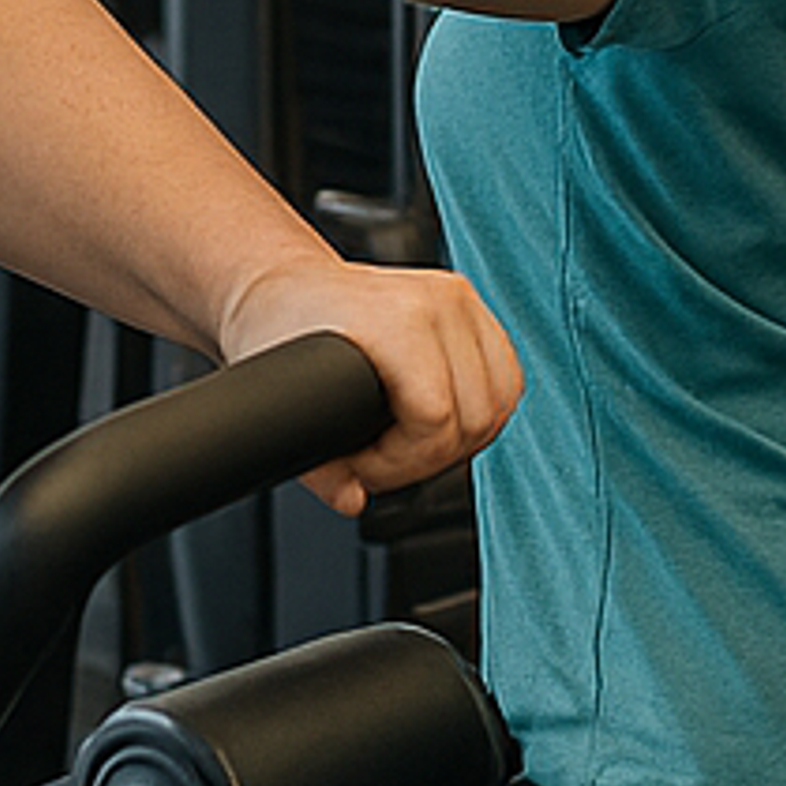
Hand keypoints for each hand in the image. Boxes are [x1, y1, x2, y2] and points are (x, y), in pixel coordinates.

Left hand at [216, 253, 524, 519]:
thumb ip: (318, 467)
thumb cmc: (279, 329)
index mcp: (398, 318)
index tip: (361, 464)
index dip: (399, 464)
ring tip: (407, 443)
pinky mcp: (471, 306)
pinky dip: (480, 411)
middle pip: (474, 419)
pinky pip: (506, 378)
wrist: (288, 285)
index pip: (436, 420)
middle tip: (380, 462)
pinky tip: (439, 420)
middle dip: (426, 460)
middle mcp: (440, 302)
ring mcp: (460, 300)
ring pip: (499, 402)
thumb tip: (352, 500)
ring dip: (460, 440)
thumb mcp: (281, 404)